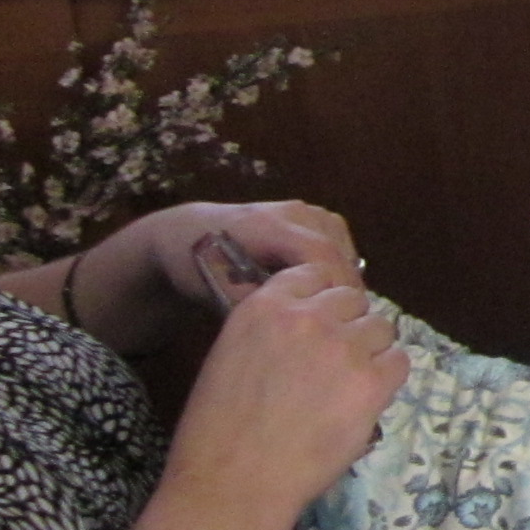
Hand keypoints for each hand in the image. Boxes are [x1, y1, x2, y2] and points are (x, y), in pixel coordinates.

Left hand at [137, 199, 360, 311]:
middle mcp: (292, 211)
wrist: (183, 233)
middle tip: (346, 320)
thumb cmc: (198, 264)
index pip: (319, 252)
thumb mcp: (218, 289)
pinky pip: (336, 237)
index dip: (336, 284)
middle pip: (336, 247)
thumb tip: (297, 318)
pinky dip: (339, 261)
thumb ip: (258, 302)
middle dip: (345, 284)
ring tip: (337, 304)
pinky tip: (328, 284)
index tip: (340, 317)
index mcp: (268, 225)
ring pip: (341, 242)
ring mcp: (302, 209)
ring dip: (344, 272)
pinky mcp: (307, 214)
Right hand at [162, 261, 405, 529]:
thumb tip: (311, 322)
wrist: (233, 483)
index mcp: (265, 305)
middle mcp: (309, 316)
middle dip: (347, 325)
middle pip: (353, 299)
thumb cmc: (218, 431)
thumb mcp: (230, 355)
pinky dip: (387, 378)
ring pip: (381, 327)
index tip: (317, 325)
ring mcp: (344, 347)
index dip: (320, 301)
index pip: (315, 274)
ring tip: (348, 384)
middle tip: (334, 361)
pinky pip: (399, 362)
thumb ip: (272, 329)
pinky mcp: (371, 381)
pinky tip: (364, 399)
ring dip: (370, 350)